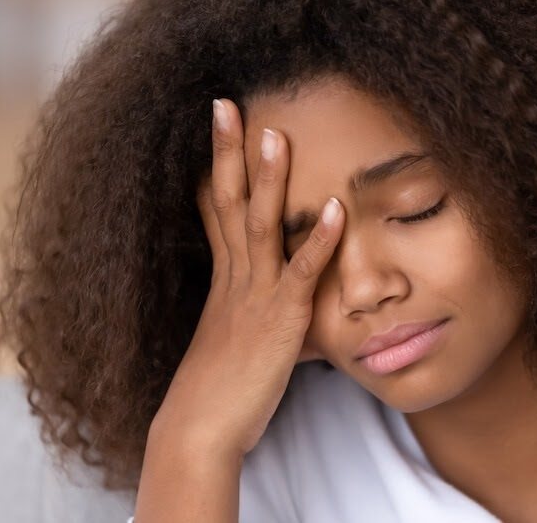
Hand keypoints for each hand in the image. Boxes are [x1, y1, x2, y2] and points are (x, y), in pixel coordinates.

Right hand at [150, 98, 343, 458]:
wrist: (199, 430)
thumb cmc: (220, 393)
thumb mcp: (238, 343)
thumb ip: (261, 317)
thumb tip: (282, 316)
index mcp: (225, 281)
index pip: (215, 210)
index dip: (215, 167)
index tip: (216, 128)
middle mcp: (235, 279)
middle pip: (226, 201)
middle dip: (227, 151)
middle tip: (227, 104)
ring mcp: (254, 296)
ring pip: (257, 224)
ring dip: (268, 178)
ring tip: (276, 134)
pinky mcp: (279, 319)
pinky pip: (301, 272)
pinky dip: (319, 239)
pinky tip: (337, 209)